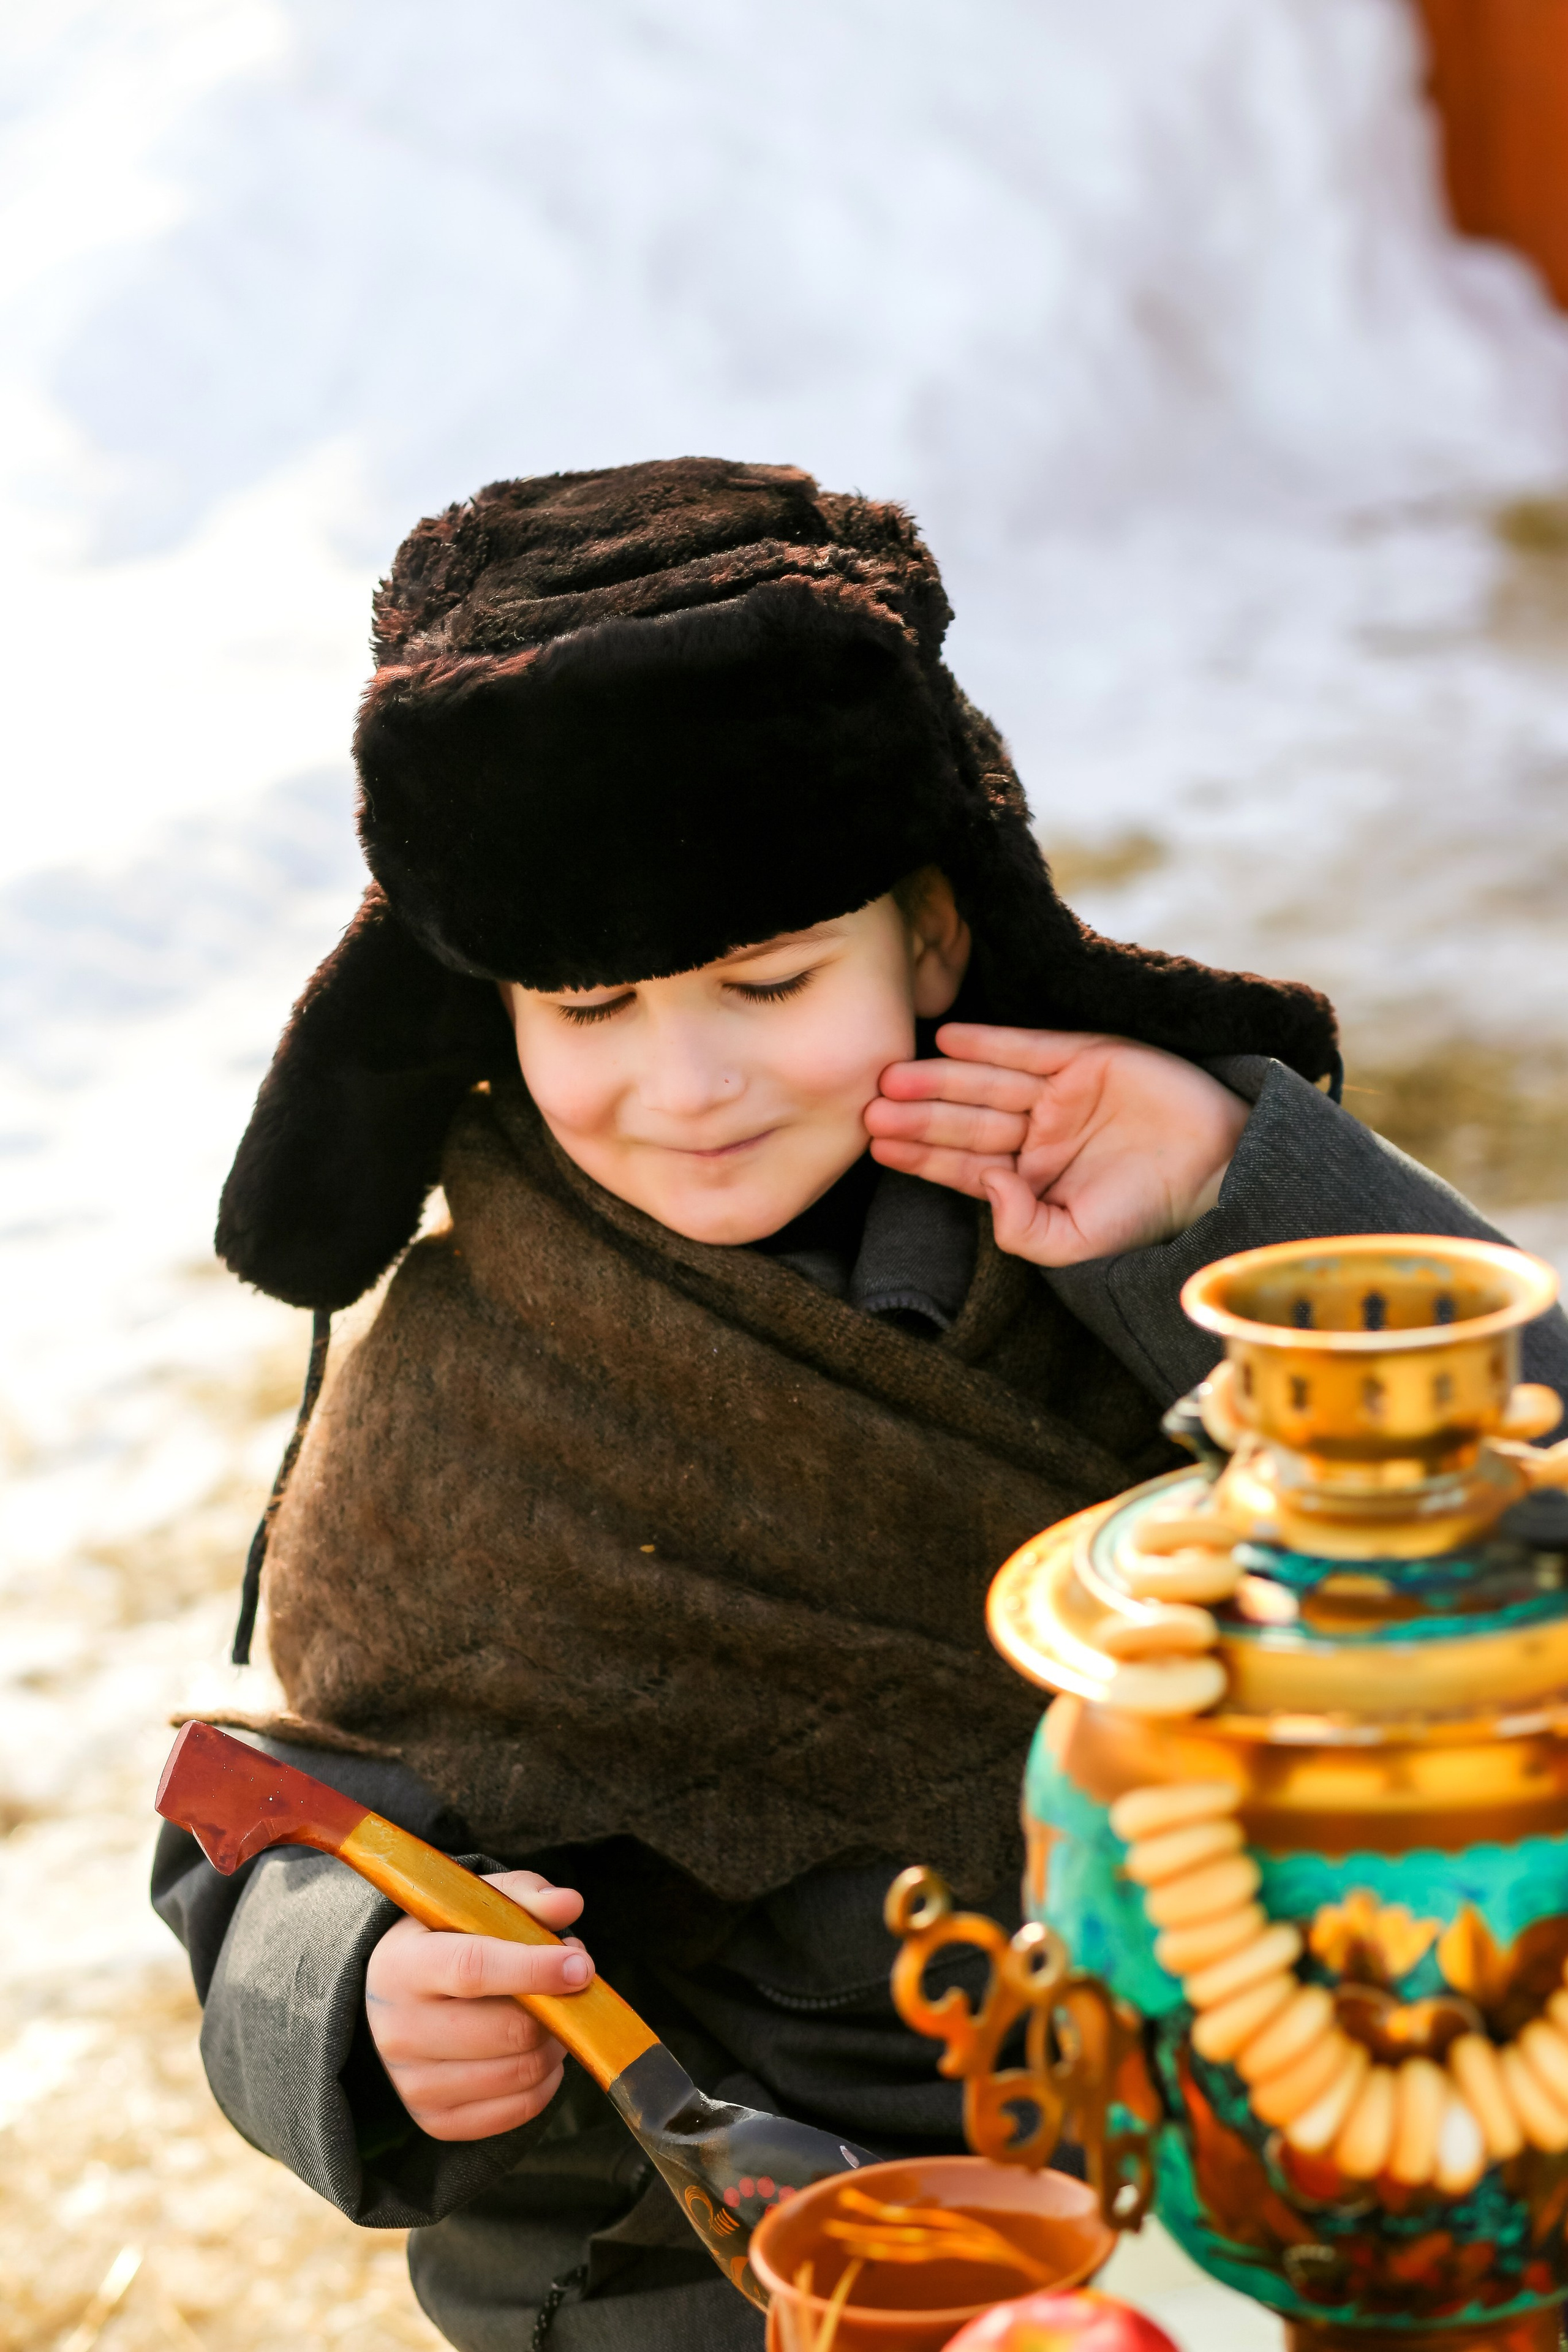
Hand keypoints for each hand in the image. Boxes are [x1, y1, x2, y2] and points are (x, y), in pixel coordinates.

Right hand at [365, 1869, 591, 2141]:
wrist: (395, 1998)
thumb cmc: (449, 1941)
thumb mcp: (476, 1903)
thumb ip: (525, 1896)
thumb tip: (569, 1905)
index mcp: (403, 1965)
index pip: (474, 1969)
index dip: (535, 1968)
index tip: (580, 1966)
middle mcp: (400, 2029)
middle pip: (506, 2030)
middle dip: (556, 2010)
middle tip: (573, 1987)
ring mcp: (413, 2084)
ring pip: (519, 2072)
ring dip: (555, 2045)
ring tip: (555, 2016)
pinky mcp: (436, 2122)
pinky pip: (518, 2111)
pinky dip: (545, 2082)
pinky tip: (537, 2051)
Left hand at [864, 1026, 1248, 1266]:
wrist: (1219, 1171)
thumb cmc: (1145, 1215)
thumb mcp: (1074, 1242)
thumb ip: (1021, 1229)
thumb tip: (985, 1186)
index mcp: (1028, 1177)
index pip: (962, 1163)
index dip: (920, 1153)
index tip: (878, 1145)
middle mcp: (1036, 1132)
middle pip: (965, 1120)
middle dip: (918, 1115)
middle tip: (870, 1107)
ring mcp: (1059, 1093)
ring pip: (987, 1084)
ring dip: (940, 1079)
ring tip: (895, 1076)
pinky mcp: (1087, 1057)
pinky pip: (1028, 1046)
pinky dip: (990, 1042)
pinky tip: (949, 1039)